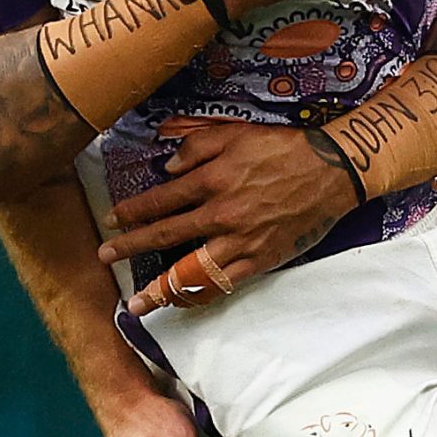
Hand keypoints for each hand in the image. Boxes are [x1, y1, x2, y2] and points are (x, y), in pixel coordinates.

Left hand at [101, 123, 361, 314]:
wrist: (331, 171)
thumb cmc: (283, 147)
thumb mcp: (237, 133)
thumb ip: (197, 147)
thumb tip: (167, 171)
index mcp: (214, 179)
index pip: (163, 200)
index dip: (134, 211)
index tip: (113, 220)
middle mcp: (223, 213)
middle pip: (168, 235)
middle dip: (132, 247)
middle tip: (105, 257)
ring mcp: (242, 240)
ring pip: (193, 269)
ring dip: (161, 287)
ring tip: (137, 303)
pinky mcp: (261, 258)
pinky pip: (226, 283)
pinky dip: (202, 294)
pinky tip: (183, 303)